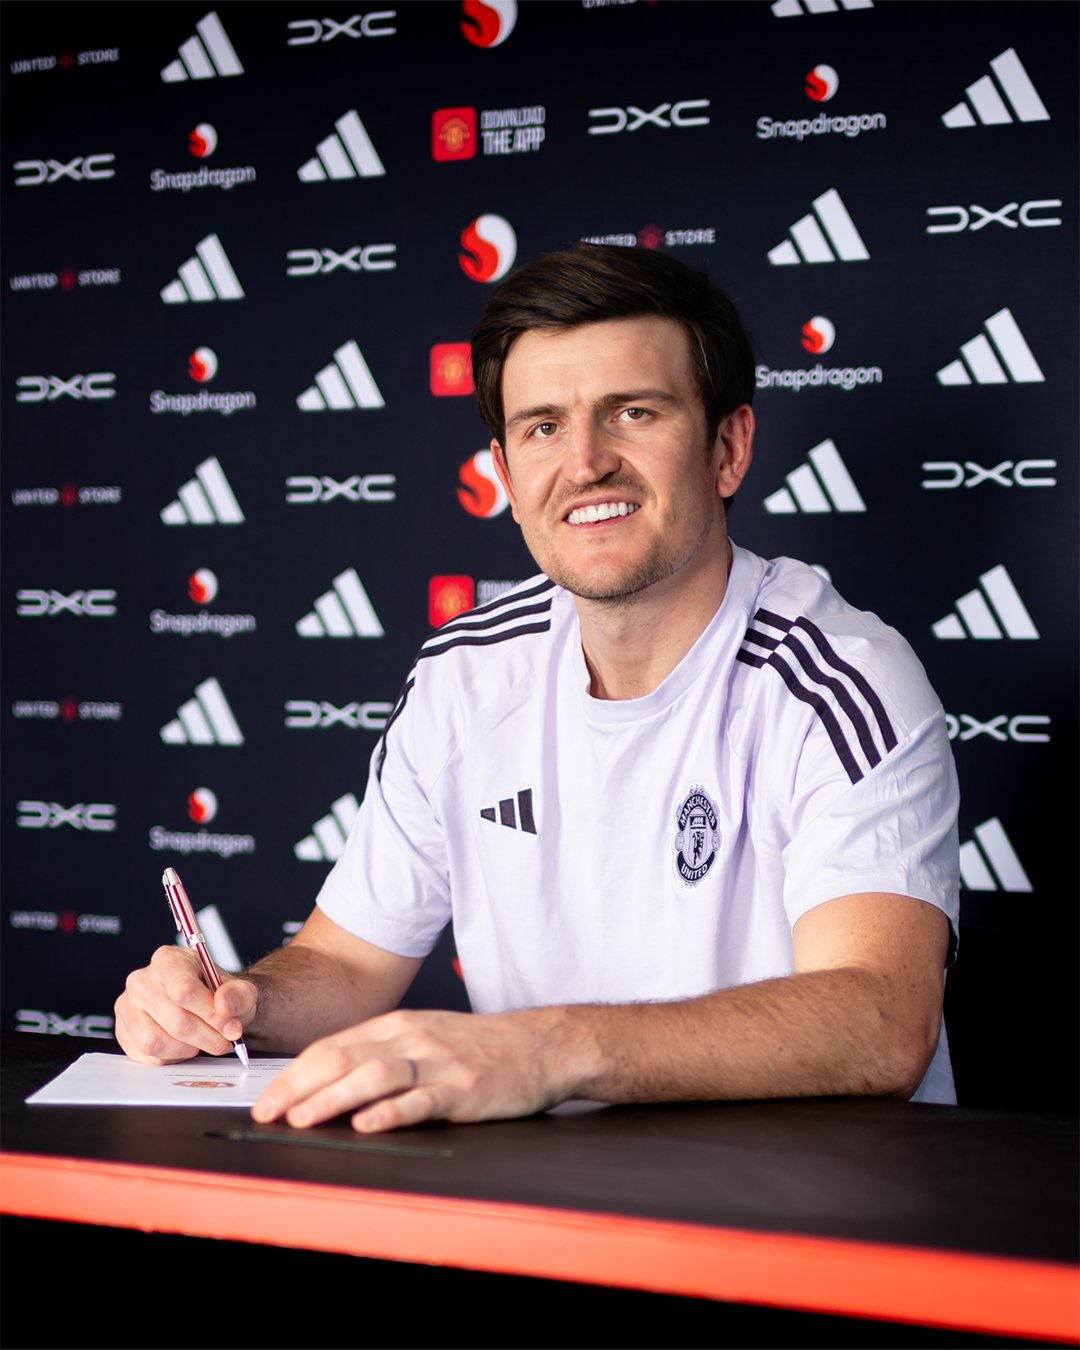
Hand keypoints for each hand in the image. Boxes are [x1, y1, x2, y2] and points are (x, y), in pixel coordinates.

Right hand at [114, 945, 257, 1063]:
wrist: (206, 1006)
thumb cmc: (218, 995)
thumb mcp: (239, 990)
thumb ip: (239, 994)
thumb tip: (224, 1006)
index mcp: (168, 960)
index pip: (184, 990)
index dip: (211, 1014)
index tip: (231, 1027)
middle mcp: (142, 981)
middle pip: (174, 1020)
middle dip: (207, 1037)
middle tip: (224, 1041)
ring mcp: (128, 1007)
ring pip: (156, 1042)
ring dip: (188, 1050)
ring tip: (203, 1042)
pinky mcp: (123, 1032)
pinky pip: (147, 1056)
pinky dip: (172, 1057)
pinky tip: (185, 1046)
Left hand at [251, 1007, 571, 1133]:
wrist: (541, 1045)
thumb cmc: (480, 1047)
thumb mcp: (425, 1038)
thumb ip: (381, 1055)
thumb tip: (328, 1084)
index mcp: (397, 1026)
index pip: (331, 1047)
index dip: (294, 1074)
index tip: (265, 1101)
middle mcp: (412, 1038)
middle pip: (344, 1057)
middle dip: (300, 1087)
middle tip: (268, 1113)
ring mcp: (438, 1062)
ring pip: (374, 1074)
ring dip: (334, 1097)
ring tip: (304, 1118)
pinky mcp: (463, 1088)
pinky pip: (421, 1099)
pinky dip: (391, 1112)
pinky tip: (368, 1124)